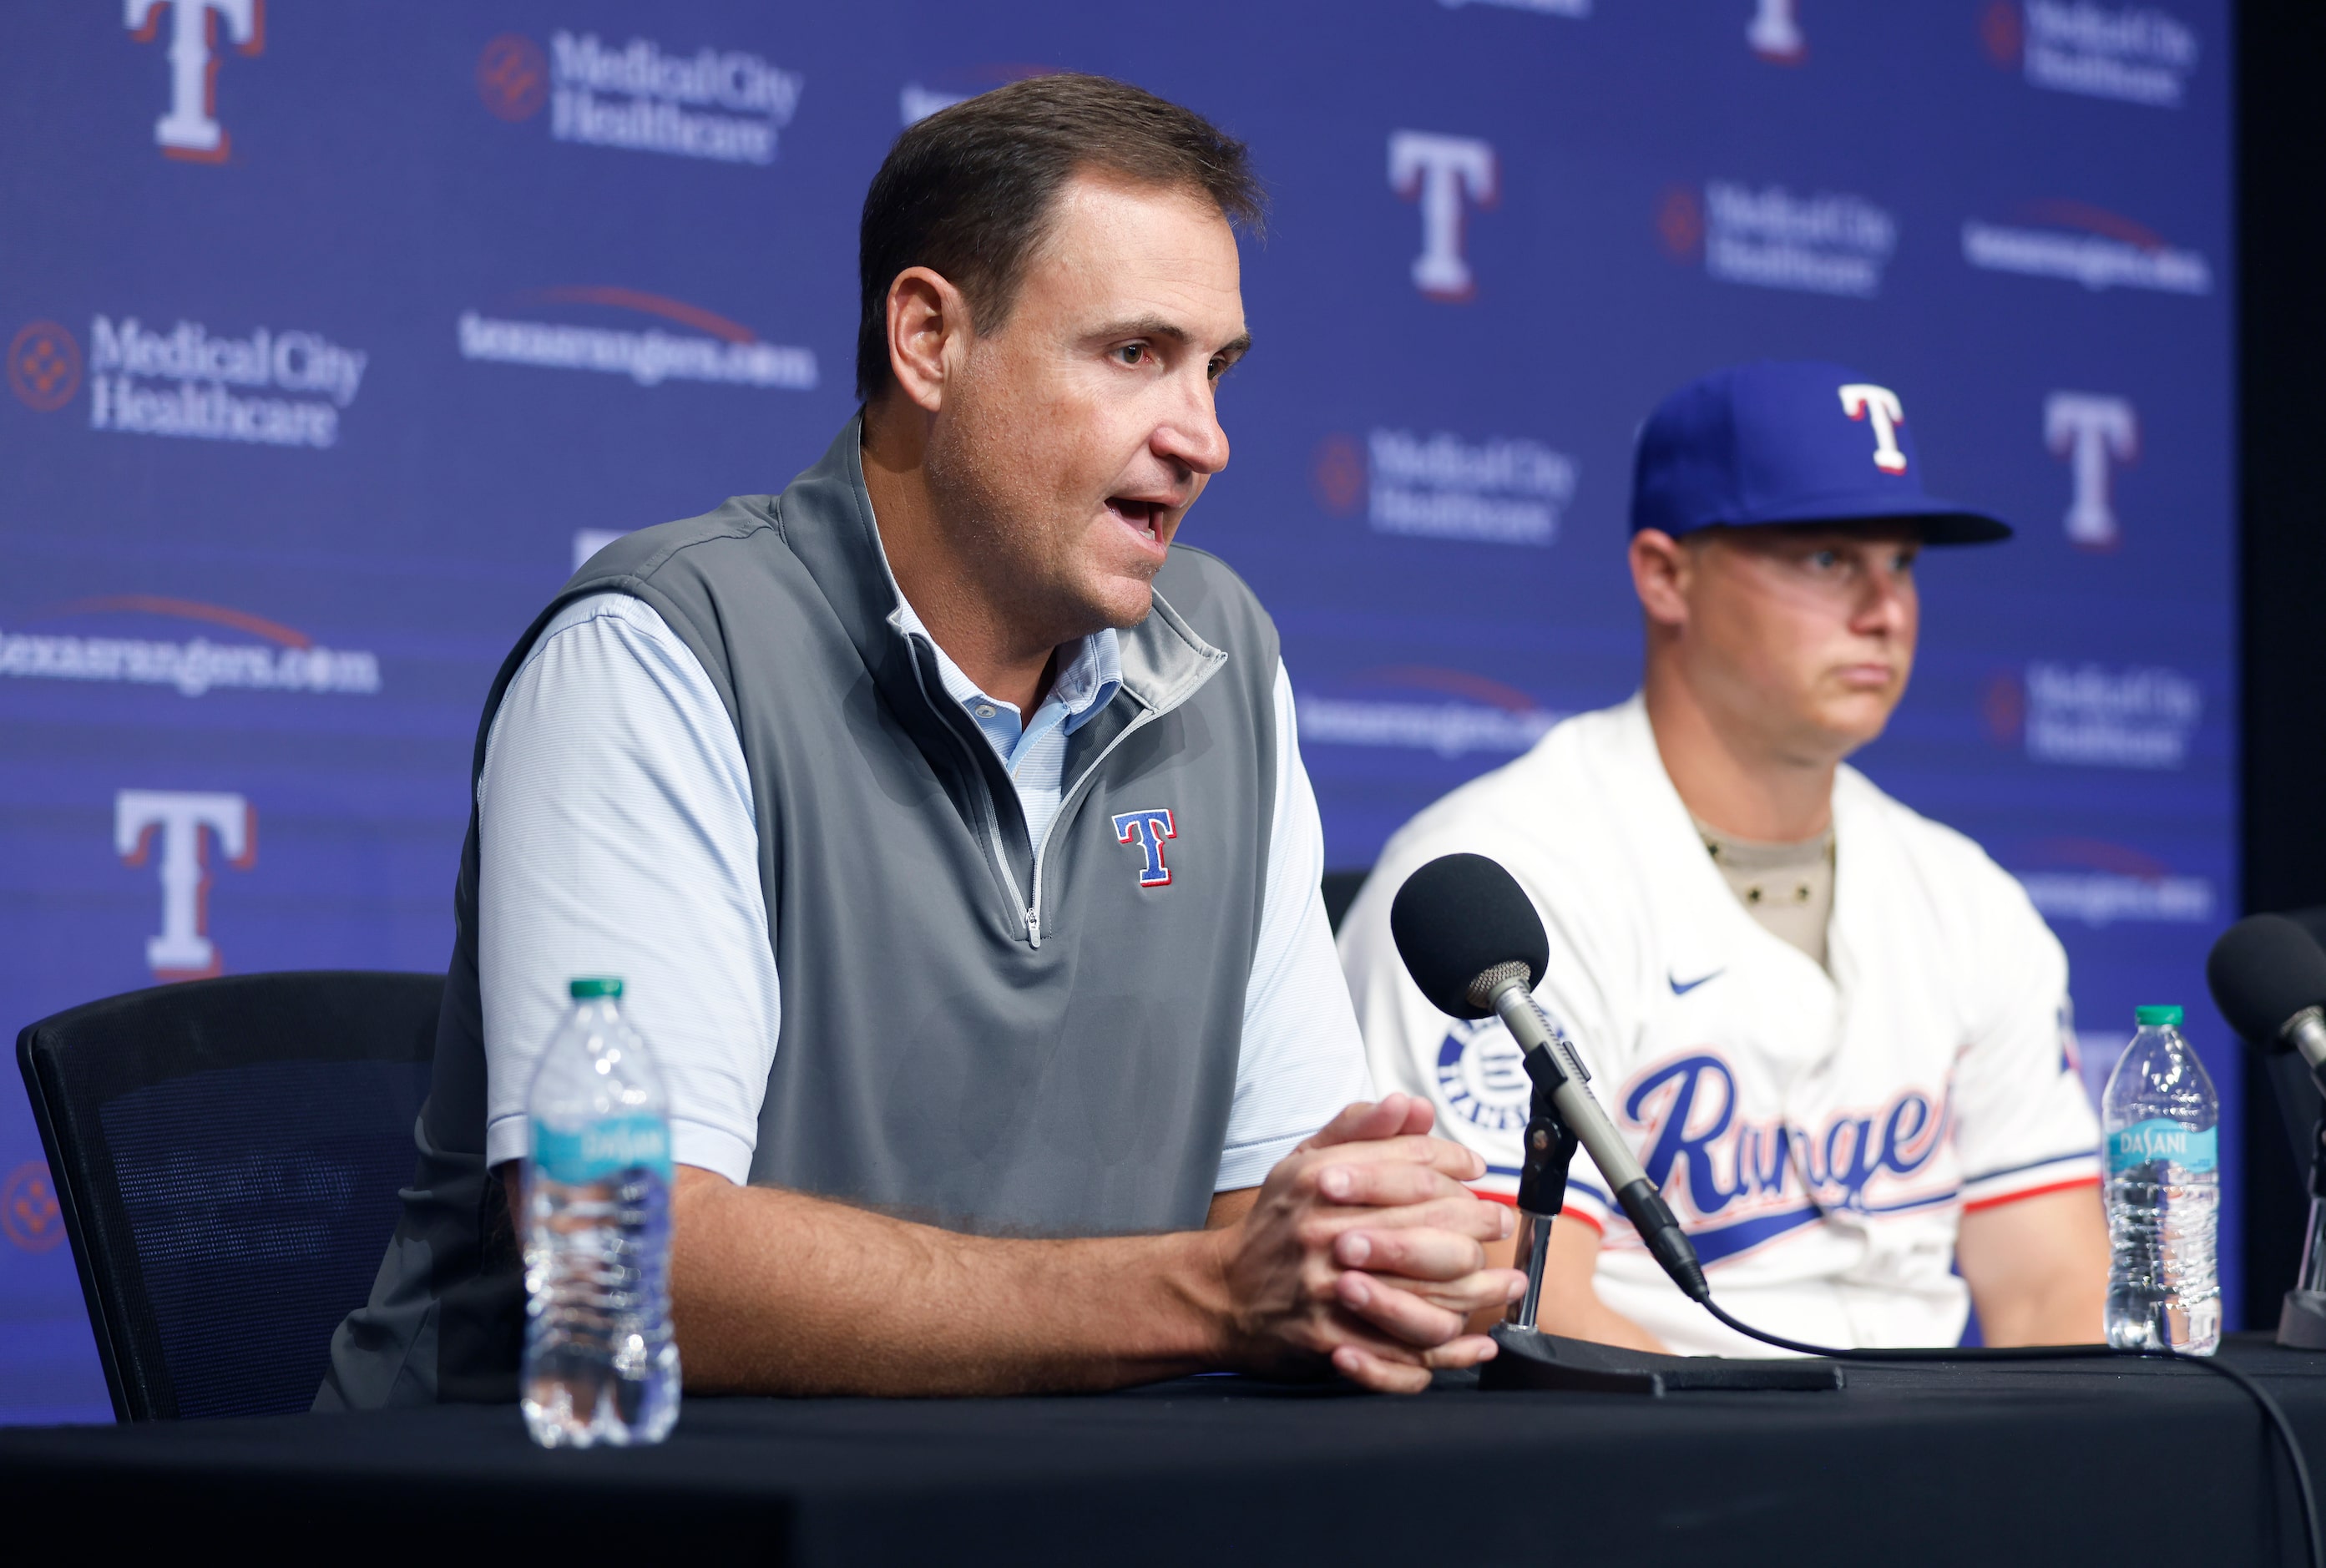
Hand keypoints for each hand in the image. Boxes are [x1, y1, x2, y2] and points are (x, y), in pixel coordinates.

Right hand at [1211, 1093, 1525, 1392]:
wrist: (1221, 1293)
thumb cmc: (1274, 1226)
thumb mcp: (1303, 1163)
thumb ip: (1358, 1130)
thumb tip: (1412, 1105)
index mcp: (1322, 1181)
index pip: (1412, 1163)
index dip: (1454, 1163)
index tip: (1475, 1169)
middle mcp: (1326, 1231)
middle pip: (1431, 1222)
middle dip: (1478, 1222)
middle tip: (1498, 1224)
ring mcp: (1329, 1288)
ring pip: (1428, 1290)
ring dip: (1478, 1290)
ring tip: (1505, 1284)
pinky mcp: (1331, 1338)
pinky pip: (1404, 1351)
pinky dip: (1449, 1351)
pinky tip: (1475, 1342)